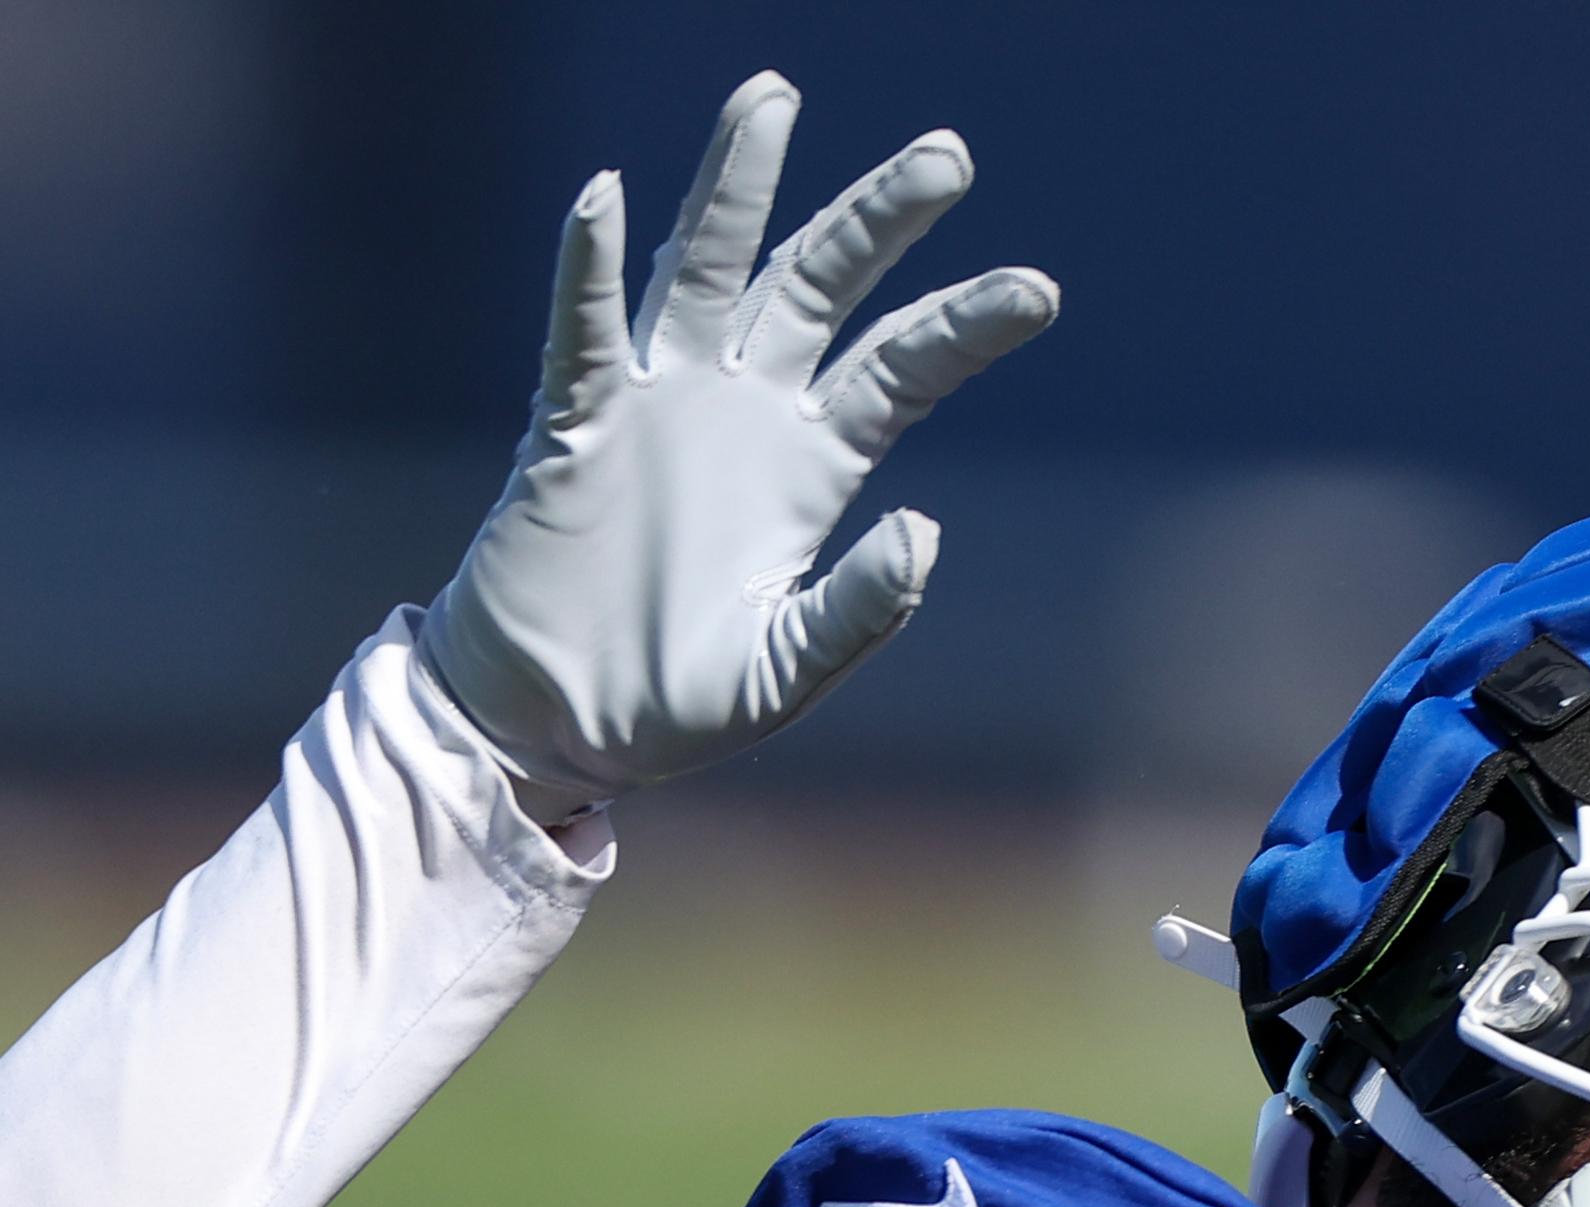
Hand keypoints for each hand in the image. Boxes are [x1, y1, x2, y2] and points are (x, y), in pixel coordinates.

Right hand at [422, 75, 1058, 812]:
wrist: (550, 727)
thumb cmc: (668, 709)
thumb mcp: (780, 677)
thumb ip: (856, 614)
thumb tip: (926, 529)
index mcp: (812, 467)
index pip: (902, 368)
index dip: (965, 326)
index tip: (1039, 291)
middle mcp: (745, 411)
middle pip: (823, 285)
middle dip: (880, 218)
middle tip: (949, 155)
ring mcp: (660, 404)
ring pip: (709, 268)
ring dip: (740, 186)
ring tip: (775, 96)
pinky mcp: (578, 423)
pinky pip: (587, 332)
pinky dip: (588, 268)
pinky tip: (603, 195)